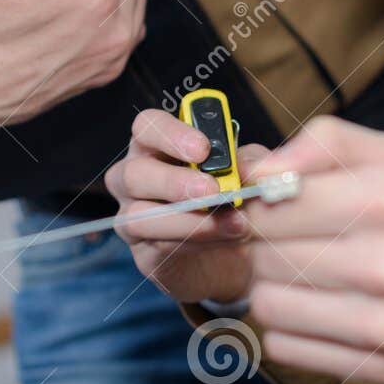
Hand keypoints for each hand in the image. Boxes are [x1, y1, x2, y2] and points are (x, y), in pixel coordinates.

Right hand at [105, 108, 271, 303]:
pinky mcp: (143, 253)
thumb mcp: (250, 175)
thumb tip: (246, 164)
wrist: (238, 256)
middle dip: (174, 182)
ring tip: (233, 222)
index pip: (147, 127)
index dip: (171, 134)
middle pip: (134, 172)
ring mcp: (133, 217)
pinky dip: (195, 241)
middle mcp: (136, 177)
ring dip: (190, 220)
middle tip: (212, 191)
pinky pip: (158, 246)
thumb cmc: (235, 201)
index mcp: (157, 146)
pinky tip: (226, 238)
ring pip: (140, 215)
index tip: (203, 149)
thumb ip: (249, 163)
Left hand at [243, 116, 383, 383]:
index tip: (269, 201)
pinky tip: (318, 308)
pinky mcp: (383, 368)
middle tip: (287, 236)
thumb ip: (326, 144)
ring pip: (268, 306)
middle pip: (265, 255)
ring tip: (303, 272)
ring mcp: (383, 325)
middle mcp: (383, 266)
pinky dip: (289, 328)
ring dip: (272, 287)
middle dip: (263, 242)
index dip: (258, 200)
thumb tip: (259, 163)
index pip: (270, 203)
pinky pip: (289, 349)